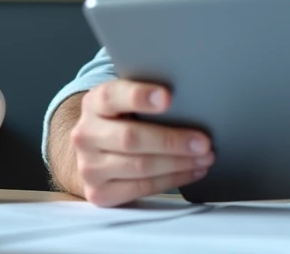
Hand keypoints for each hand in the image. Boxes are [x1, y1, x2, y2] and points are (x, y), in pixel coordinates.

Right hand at [68, 80, 214, 205]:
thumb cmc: (122, 122)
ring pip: (140, 166)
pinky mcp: (99, 193)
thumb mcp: (125, 103)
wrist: (94, 153)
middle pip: (130, 138)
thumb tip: (189, 99)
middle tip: (203, 141)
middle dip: (172, 140)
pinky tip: (191, 171)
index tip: (167, 97)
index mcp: (93, 103)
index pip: (112, 96)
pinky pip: (141, 188)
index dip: (139, 96)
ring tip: (204, 157)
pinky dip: (172, 179)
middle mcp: (85, 135)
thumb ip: (146, 98)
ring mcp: (89, 167)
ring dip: (178, 163)